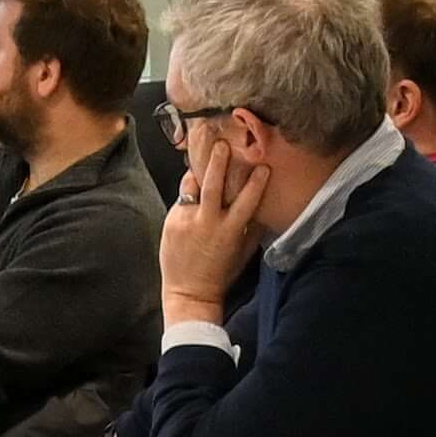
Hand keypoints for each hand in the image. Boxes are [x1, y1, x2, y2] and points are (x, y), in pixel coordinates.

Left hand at [158, 168, 255, 318]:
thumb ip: (253, 228)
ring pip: (192, 185)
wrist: (190, 292)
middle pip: (213, 183)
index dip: (257, 181)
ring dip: (198, 172)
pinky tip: (193, 193)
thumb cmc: (221, 273)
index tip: (263, 166)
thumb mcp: (244, 251)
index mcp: (230, 230)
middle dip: (218, 161)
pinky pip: (182, 199)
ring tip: (202, 160)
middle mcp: (208, 222)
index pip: (247, 199)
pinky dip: (189, 195)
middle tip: (222, 144)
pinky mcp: (172, 222)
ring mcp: (187, 221)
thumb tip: (263, 207)